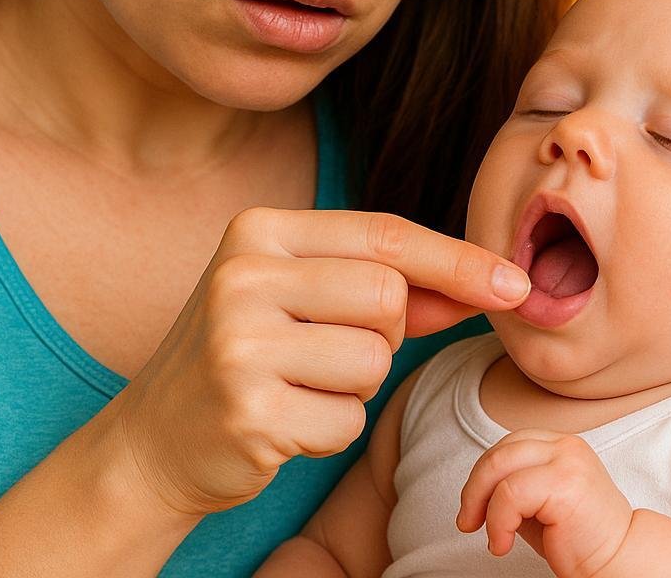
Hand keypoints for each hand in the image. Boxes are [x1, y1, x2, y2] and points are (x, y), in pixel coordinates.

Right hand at [102, 207, 532, 519]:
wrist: (155, 440)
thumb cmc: (249, 358)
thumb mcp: (307, 302)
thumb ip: (393, 288)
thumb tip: (491, 284)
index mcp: (258, 231)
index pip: (386, 235)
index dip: (459, 261)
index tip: (515, 285)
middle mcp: (243, 276)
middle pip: (388, 297)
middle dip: (384, 336)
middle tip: (327, 353)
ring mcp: (239, 343)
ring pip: (374, 362)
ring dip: (356, 387)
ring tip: (299, 386)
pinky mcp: (247, 410)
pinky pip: (347, 421)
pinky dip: (331, 431)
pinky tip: (284, 423)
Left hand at [457, 429, 635, 577]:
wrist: (618, 560)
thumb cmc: (580, 538)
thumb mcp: (539, 503)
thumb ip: (513, 484)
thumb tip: (475, 490)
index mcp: (561, 444)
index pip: (508, 445)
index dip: (483, 475)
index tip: (474, 508)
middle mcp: (566, 446)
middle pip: (499, 452)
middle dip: (474, 490)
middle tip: (469, 522)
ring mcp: (567, 460)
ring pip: (499, 468)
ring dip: (482, 505)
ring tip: (493, 537)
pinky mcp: (565, 483)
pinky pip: (510, 494)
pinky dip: (497, 522)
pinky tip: (503, 543)